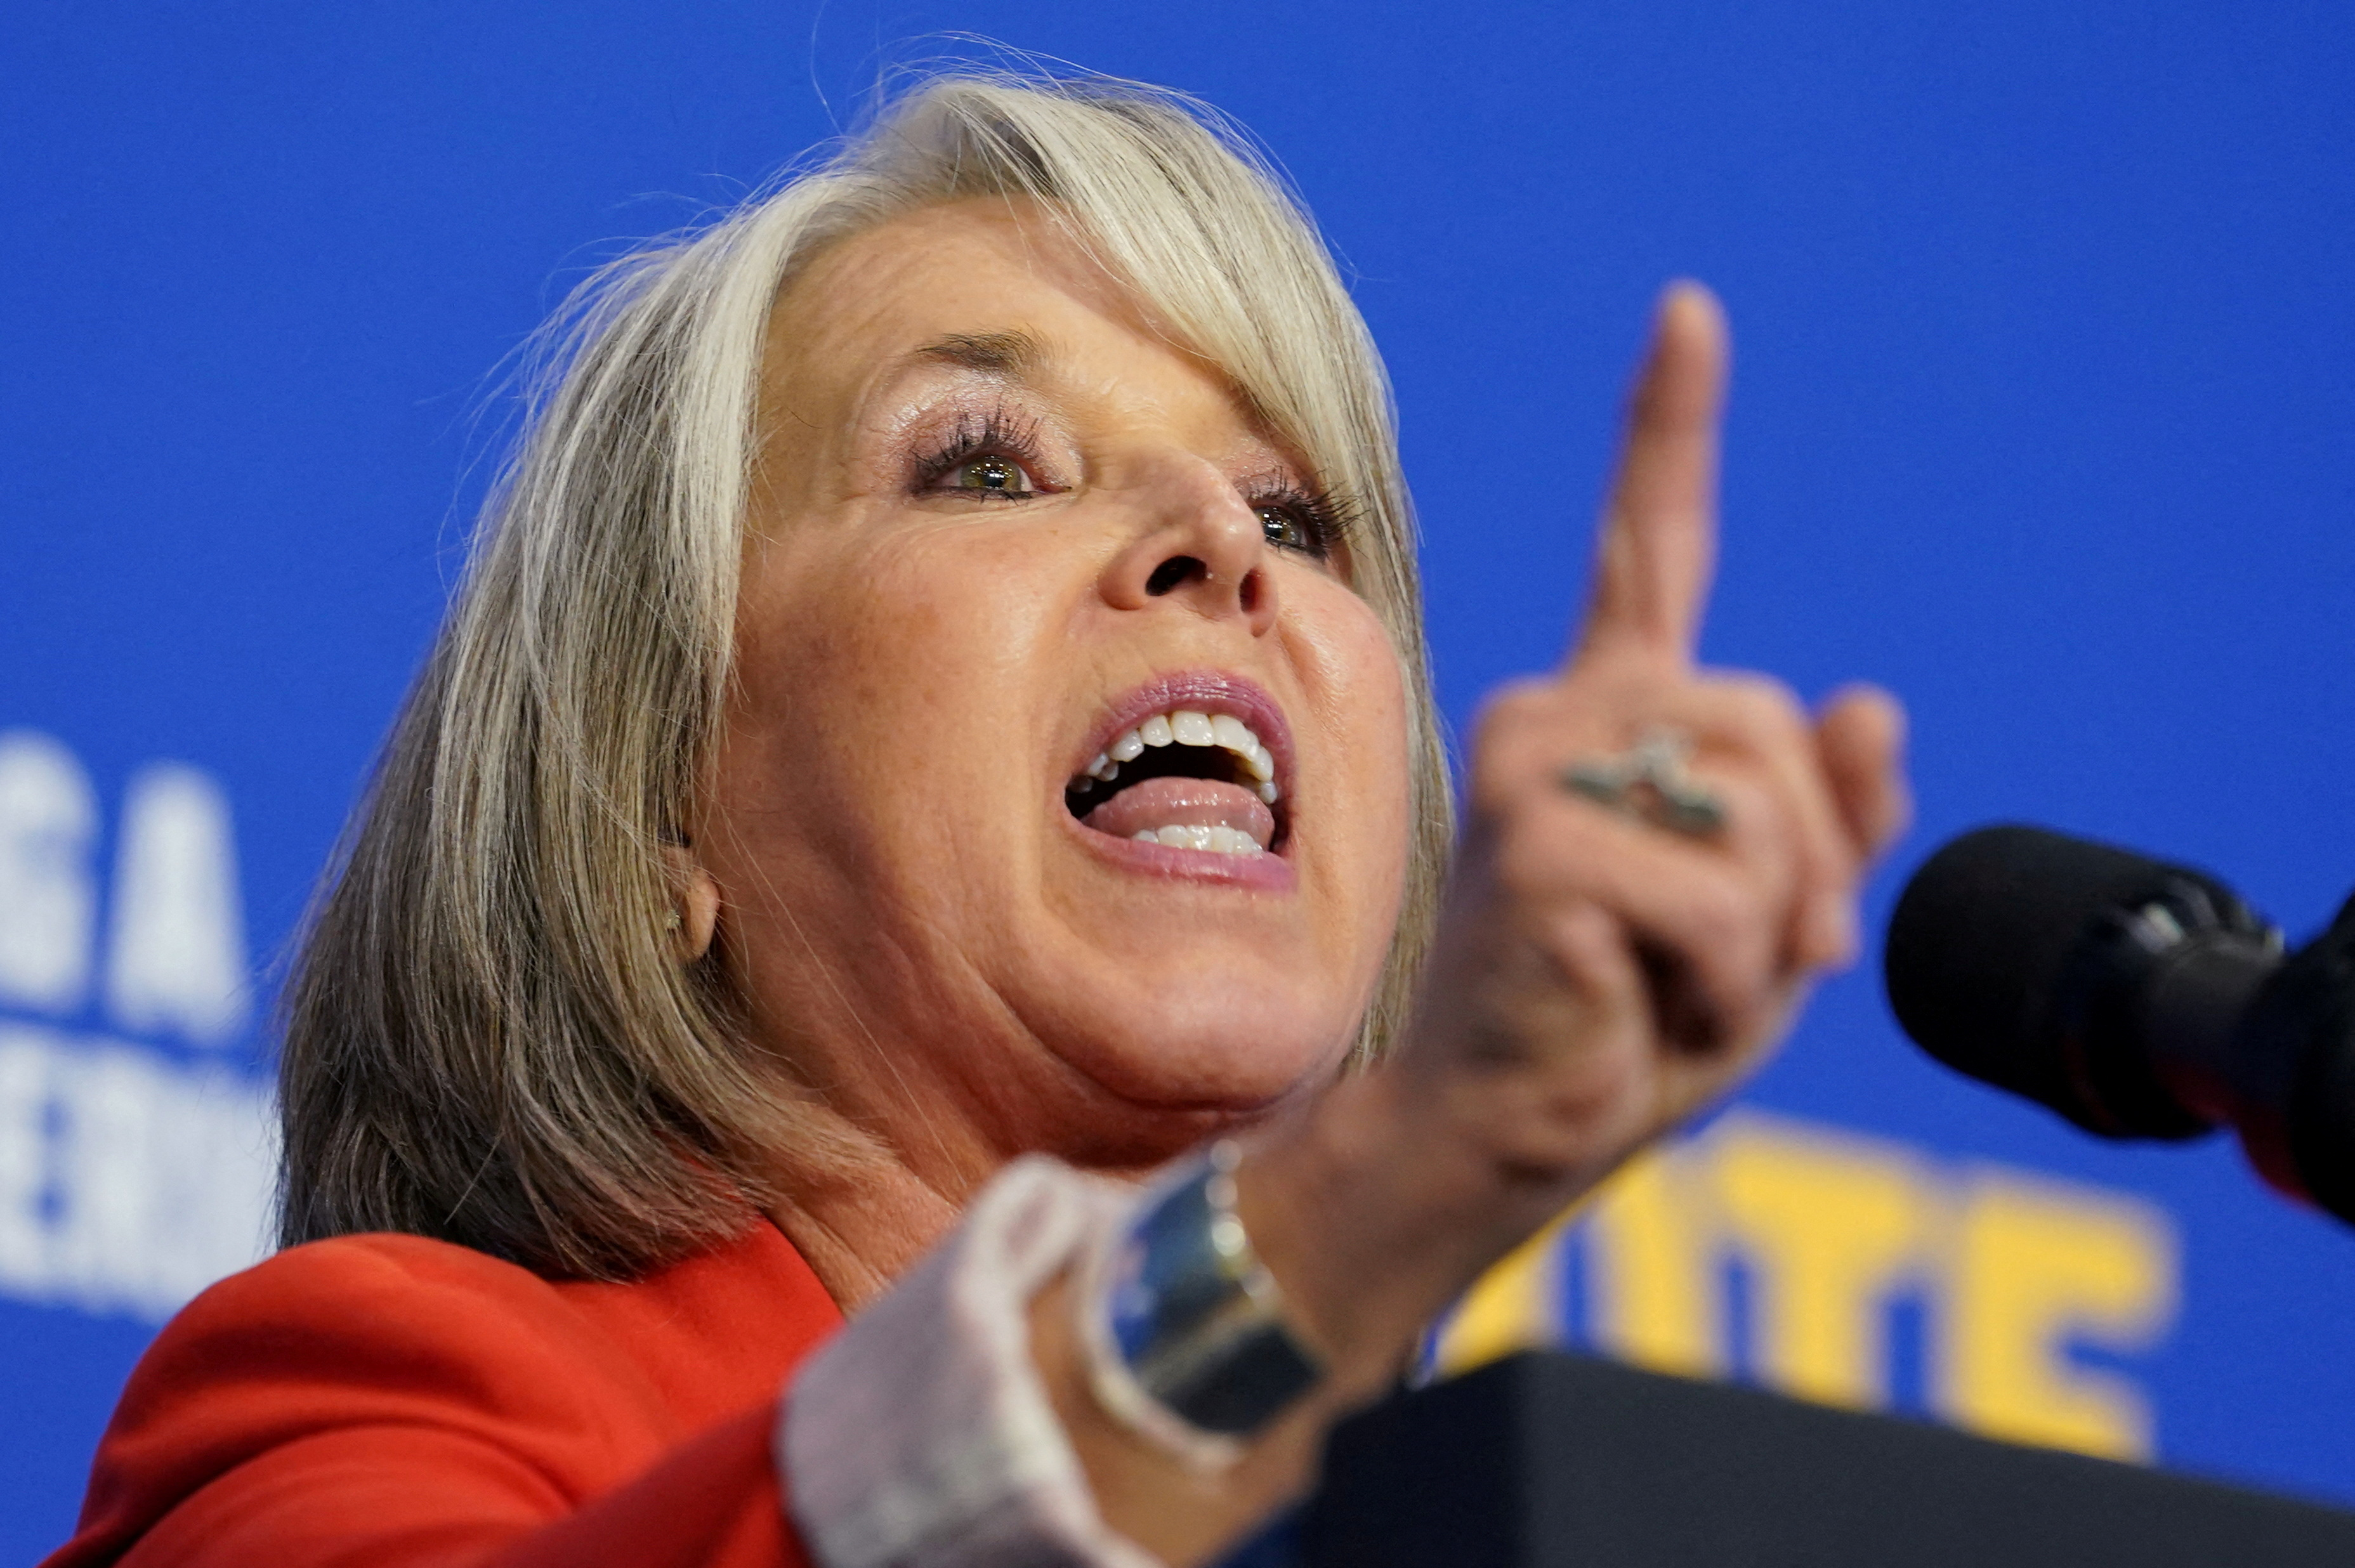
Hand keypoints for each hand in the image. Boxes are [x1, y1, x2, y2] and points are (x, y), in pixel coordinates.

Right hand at [1041, 285, 1911, 1567]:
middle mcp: (1557, 712)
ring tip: (1672, 987)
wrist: (1487, 1138)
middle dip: (1802, 868)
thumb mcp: (1758, 928)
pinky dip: (1721, 979)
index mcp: (1604, 718)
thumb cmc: (1613, 1034)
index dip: (1670, 429)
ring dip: (1764, 930)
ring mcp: (1537, 758)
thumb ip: (1821, 820)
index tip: (1692, 313)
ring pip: (1764, 802)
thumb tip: (1872, 698)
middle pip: (1778, 724)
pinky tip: (1631, 1006)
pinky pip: (1725, 890)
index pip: (1645, 550)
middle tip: (1729, 966)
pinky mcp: (1539, 827)